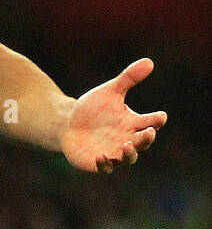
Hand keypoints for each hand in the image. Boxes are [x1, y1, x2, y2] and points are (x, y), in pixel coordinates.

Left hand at [60, 58, 167, 172]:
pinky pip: (105, 167)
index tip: (160, 116)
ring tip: (125, 146)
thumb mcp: (109, 92)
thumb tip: (149, 61)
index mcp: (133, 123)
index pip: (151, 122)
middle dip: (146, 139)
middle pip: (143, 142)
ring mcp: (114, 152)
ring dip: (129, 154)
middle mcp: (128, 139)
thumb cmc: (93, 109)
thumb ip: (128, 79)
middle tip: (147, 133)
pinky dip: (105, 164)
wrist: (67, 123)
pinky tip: (101, 156)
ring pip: (128, 158)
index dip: (157, 120)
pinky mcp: (98, 162)